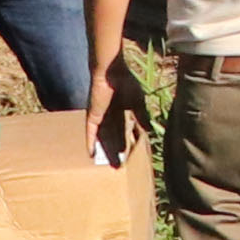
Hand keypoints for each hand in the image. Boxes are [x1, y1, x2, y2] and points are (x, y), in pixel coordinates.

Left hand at [93, 46, 150, 165]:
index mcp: (123, 111)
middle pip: (114, 137)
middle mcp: (110, 116)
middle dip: (116, 151)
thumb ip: (142, 117)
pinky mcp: (92, 116)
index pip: (125, 131)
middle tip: (119, 166)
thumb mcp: (138, 102)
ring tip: (109, 164)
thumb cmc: (126, 83)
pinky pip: (91, 133)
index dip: (128, 143)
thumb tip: (148, 131)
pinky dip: (90, 143)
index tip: (132, 155)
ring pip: (103, 138)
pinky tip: (90, 154)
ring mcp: (100, 116)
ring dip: (105, 151)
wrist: (111, 73)